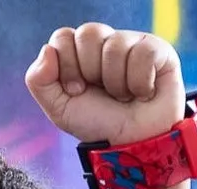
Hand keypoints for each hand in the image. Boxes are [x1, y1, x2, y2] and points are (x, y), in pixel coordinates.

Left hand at [25, 24, 184, 146]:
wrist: (132, 147)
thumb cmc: (99, 126)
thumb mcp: (60, 110)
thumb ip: (39, 81)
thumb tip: (47, 50)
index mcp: (80, 53)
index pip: (63, 37)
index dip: (67, 66)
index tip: (77, 90)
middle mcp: (105, 43)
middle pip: (88, 34)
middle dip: (91, 71)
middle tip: (102, 93)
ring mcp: (132, 43)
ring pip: (115, 46)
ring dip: (116, 83)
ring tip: (124, 97)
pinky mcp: (157, 50)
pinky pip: (142, 54)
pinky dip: (140, 83)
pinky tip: (143, 94)